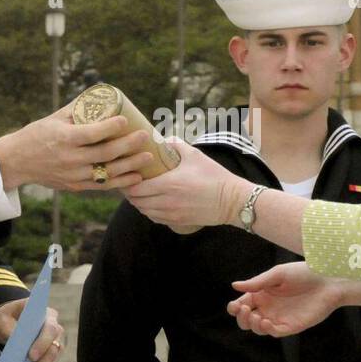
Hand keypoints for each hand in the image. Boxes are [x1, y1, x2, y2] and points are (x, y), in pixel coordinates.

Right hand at [0, 106, 153, 192]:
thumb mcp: (54, 118)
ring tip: (149, 157)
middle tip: (145, 136)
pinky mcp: (75, 186)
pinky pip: (103, 185)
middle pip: (105, 153)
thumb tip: (103, 95)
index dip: (110, 127)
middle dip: (128, 145)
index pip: (91, 133)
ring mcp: (73, 175)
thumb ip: (78, 109)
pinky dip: (121, 182)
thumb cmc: (38, 134)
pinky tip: (137, 177)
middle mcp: (69, 158)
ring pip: (107, 172)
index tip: (126, 120)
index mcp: (63, 138)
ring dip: (131, 165)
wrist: (17, 162)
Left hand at [0, 299, 63, 361]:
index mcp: (47, 315)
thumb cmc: (7, 318)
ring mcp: (54, 343)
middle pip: (54, 348)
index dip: (43, 343)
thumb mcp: (2, 318)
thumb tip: (13, 342)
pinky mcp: (49, 356)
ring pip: (52, 361)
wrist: (8, 324)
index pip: (50, 329)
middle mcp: (55, 329)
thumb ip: (7, 327)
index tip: (31, 356)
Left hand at [123, 137, 250, 229]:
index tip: (129, 174)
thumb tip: (163, 139)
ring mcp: (171, 214)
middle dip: (131, 193)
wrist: (232, 200)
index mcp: (167, 184)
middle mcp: (166, 202)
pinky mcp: (178, 222)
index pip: (136, 188)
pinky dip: (149, 212)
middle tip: (131, 183)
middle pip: (137, 202)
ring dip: (139, 203)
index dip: (128, 183)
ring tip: (140, 193)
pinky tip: (152, 204)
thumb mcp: (195, 155)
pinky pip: (155, 219)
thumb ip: (176, 144)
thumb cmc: (214, 176)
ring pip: (144, 212)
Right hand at [226, 262, 344, 337]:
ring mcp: (279, 317)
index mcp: (262, 294)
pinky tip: (266, 321)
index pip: (242, 304)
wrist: (327, 280)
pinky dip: (267, 329)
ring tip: (256, 316)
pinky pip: (274, 332)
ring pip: (258, 328)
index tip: (236, 305)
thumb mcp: (278, 274)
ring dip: (252, 325)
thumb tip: (234, 286)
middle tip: (244, 310)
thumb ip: (257, 282)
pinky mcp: (291, 326)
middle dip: (241, 318)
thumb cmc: (303, 273)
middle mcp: (269, 307)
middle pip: (246, 319)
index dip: (234, 307)